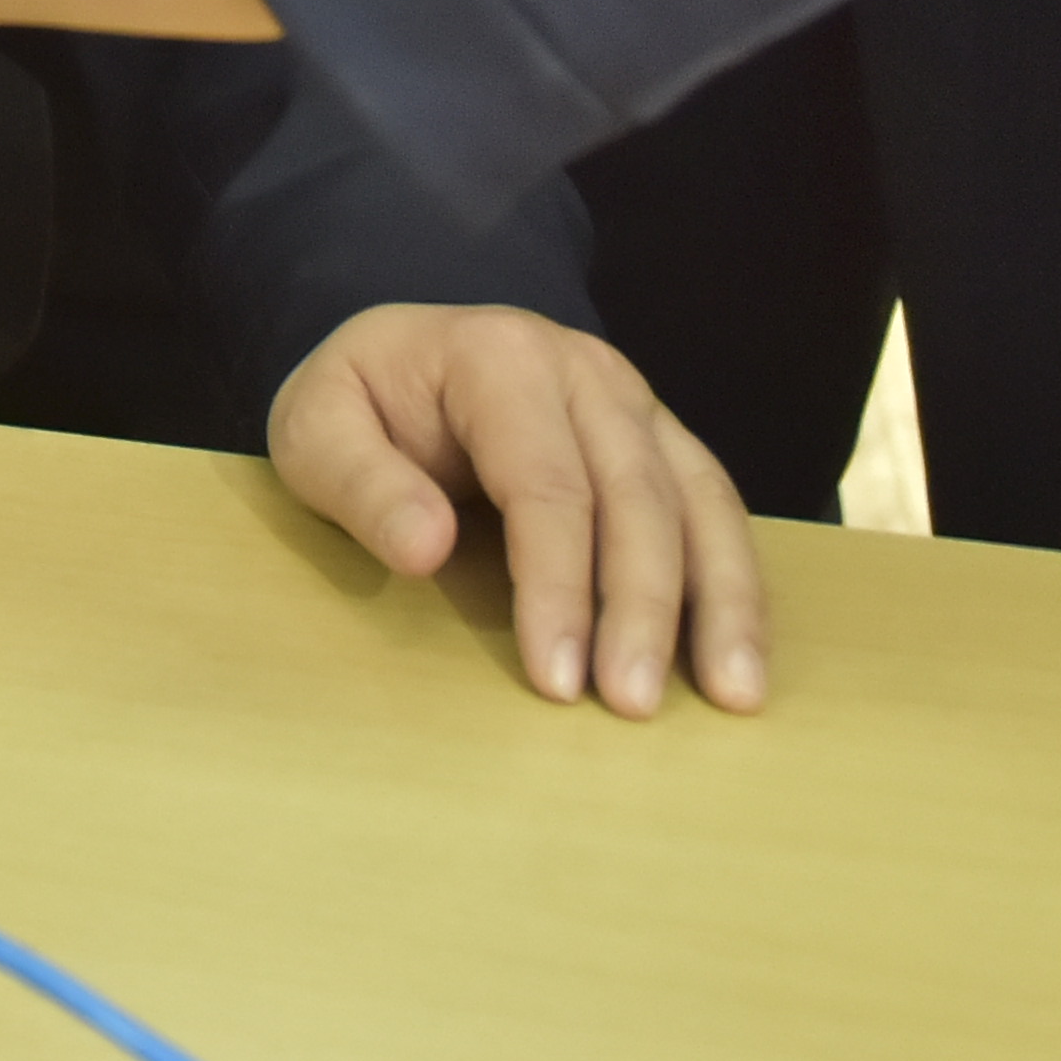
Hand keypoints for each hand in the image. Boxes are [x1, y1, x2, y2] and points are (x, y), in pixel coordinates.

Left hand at [273, 301, 770, 717]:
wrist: (403, 355)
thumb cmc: (360, 404)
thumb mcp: (316, 430)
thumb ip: (361, 484)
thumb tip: (424, 548)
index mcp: (498, 358)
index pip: (545, 483)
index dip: (557, 585)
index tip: (556, 678)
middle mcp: (585, 371)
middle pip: (634, 495)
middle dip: (641, 607)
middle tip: (631, 705)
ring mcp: (634, 401)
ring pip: (698, 499)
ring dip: (721, 602)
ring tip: (733, 696)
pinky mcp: (661, 439)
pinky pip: (715, 508)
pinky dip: (737, 583)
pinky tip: (743, 658)